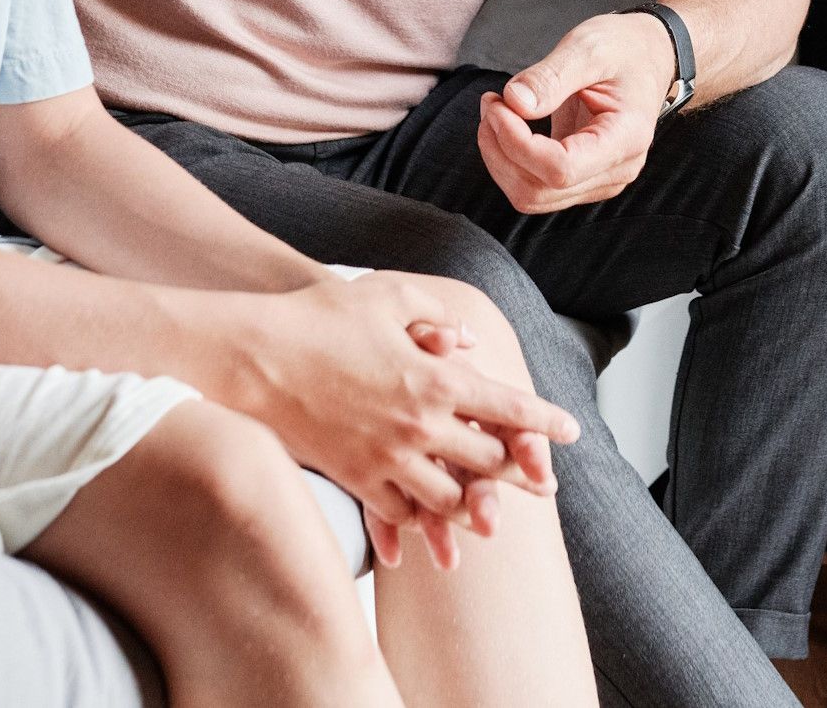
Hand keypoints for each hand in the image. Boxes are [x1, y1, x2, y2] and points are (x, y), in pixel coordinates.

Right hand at [239, 273, 574, 572]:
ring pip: (450, 501)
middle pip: (488, 463)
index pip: (507, 408)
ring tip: (492, 514)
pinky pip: (400, 514)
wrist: (256, 355)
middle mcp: (420, 425)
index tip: (570, 430)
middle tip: (542, 481)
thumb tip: (469, 340)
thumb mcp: (387, 298)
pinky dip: (419, 524)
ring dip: (476, 507)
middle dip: (521, 473)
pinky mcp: (356, 478)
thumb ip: (435, 315)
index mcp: (434, 378)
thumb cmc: (321, 317)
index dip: (544, 422)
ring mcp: (388, 457)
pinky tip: (427, 529)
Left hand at [478, 12, 677, 214]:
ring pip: (531, 195)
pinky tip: (507, 125)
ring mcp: (598, 179)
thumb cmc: (624, 49)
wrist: (646, 56)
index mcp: (625, 138)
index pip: (561, 169)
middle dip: (501, 149)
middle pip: (539, 190)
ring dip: (500, 157)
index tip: (498, 105)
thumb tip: (514, 103)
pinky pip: (534, 186)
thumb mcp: (589, 47)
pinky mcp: (581, 177)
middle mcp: (616, 170)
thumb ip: (551, 76)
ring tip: (495, 111)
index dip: (518, 143)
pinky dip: (509, 159)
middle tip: (492, 103)